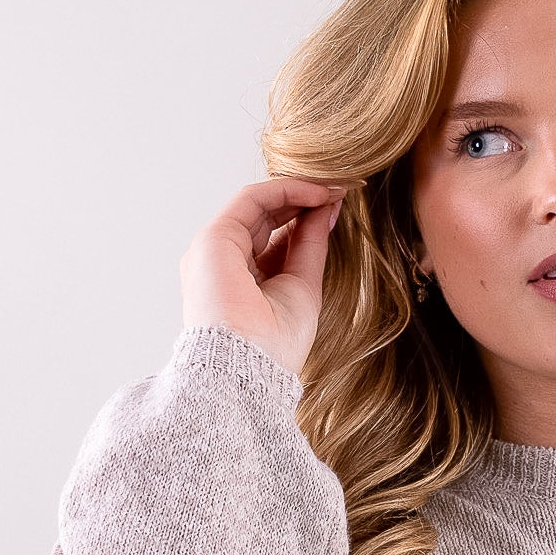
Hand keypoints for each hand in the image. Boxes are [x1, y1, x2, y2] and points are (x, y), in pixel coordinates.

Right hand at [179, 175, 360, 376]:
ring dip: (299, 191)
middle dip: (305, 200)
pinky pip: (252, 200)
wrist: (249, 368)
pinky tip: (318, 193)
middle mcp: (222, 262)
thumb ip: (310, 245)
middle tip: (342, 188)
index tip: (339, 205)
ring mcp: (214, 250)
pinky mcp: (213, 239)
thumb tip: (326, 209)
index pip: (274, 237)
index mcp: (240, 280)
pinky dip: (286, 191)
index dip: (306, 218)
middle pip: (266, 218)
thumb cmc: (274, 344)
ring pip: (259, 204)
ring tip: (335, 187)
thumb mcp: (302, 286)